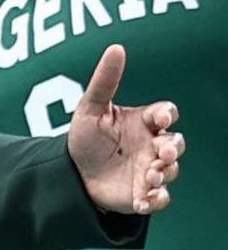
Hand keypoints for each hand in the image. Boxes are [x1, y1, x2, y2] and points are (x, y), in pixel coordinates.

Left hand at [66, 45, 184, 214]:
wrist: (71, 174)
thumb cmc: (86, 138)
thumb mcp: (90, 109)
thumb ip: (105, 82)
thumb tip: (116, 47)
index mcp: (144, 122)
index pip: (166, 113)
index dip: (166, 115)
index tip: (160, 119)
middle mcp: (153, 145)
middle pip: (176, 143)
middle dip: (173, 148)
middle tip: (161, 152)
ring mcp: (151, 170)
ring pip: (170, 170)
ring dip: (164, 173)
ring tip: (150, 176)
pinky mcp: (143, 193)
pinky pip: (159, 199)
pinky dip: (155, 201)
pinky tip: (143, 201)